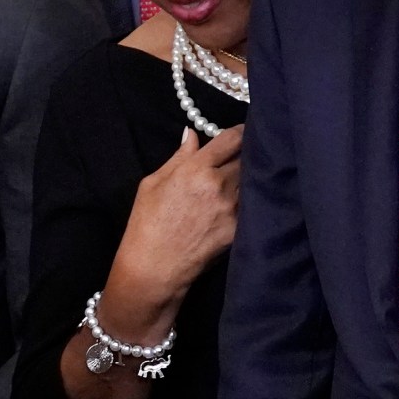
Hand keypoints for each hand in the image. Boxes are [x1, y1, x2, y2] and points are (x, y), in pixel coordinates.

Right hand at [102, 127, 245, 334]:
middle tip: (240, 158)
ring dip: (248, 178)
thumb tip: (192, 135)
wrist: (154, 267)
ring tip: (238, 182)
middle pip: (248, 157)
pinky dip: (247, 201)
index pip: (233, 139)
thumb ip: (178, 157)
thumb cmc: (147, 224)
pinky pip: (250, 206)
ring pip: (252, 182)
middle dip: (245, 155)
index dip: (240, 131)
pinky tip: (238, 205)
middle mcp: (219, 185)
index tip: (242, 132)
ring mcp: (232, 208)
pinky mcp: (238, 229)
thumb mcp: (153, 184)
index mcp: (196, 169)